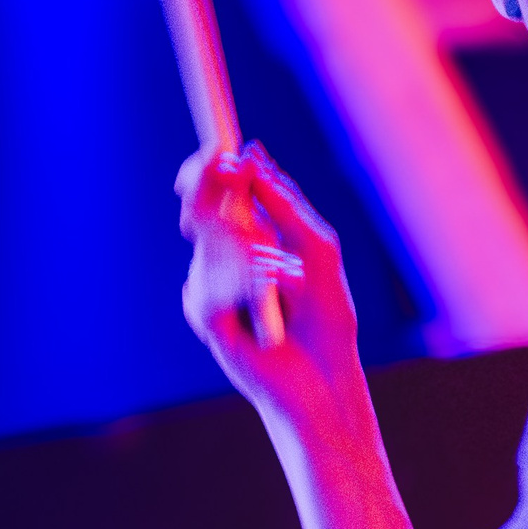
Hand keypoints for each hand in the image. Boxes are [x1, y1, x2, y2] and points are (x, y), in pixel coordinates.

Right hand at [178, 143, 357, 412]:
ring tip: (286, 290)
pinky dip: (243, 296)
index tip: (217, 149)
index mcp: (253, 237)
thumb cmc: (326, 319)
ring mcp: (212, 284)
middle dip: (208, 188)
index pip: (222, 193)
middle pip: (201, 207)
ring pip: (207, 243)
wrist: (323, 379)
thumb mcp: (316, 250)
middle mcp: (227, 258)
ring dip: (252, 261)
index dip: (212, 170)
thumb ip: (285, 205)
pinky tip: (265, 321)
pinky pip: (208, 285)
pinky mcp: (205, 314)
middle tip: (222, 173)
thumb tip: (253, 157)